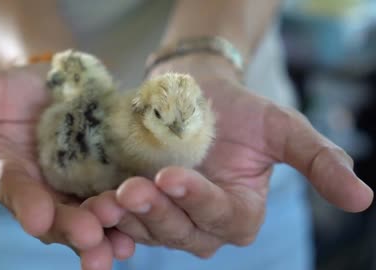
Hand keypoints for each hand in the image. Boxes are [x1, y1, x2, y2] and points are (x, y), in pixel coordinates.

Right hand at [0, 64, 133, 269]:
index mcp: (7, 175)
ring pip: (87, 219)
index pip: (13, 192)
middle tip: (89, 239)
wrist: (62, 83)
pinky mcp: (106, 184)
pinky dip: (127, 221)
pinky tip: (138, 233)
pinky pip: (116, 207)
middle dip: (71, 228)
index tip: (38, 219)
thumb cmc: (18, 89)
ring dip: (104, 233)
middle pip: (55, 217)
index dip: (26, 204)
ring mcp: (75, 192)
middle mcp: (41, 192)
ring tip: (118, 246)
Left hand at [82, 54, 373, 257]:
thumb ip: (318, 161)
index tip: (174, 178)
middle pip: (181, 232)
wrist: (191, 94)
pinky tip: (92, 206)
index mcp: (238, 212)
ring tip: (107, 197)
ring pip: (148, 229)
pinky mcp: (137, 206)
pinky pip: (122, 220)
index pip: (222, 218)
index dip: (199, 202)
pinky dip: (107, 217)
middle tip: (132, 190)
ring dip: (126, 217)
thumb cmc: (239, 111)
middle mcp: (202, 223)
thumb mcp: (281, 128)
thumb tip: (364, 198)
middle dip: (157, 213)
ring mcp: (166, 217)